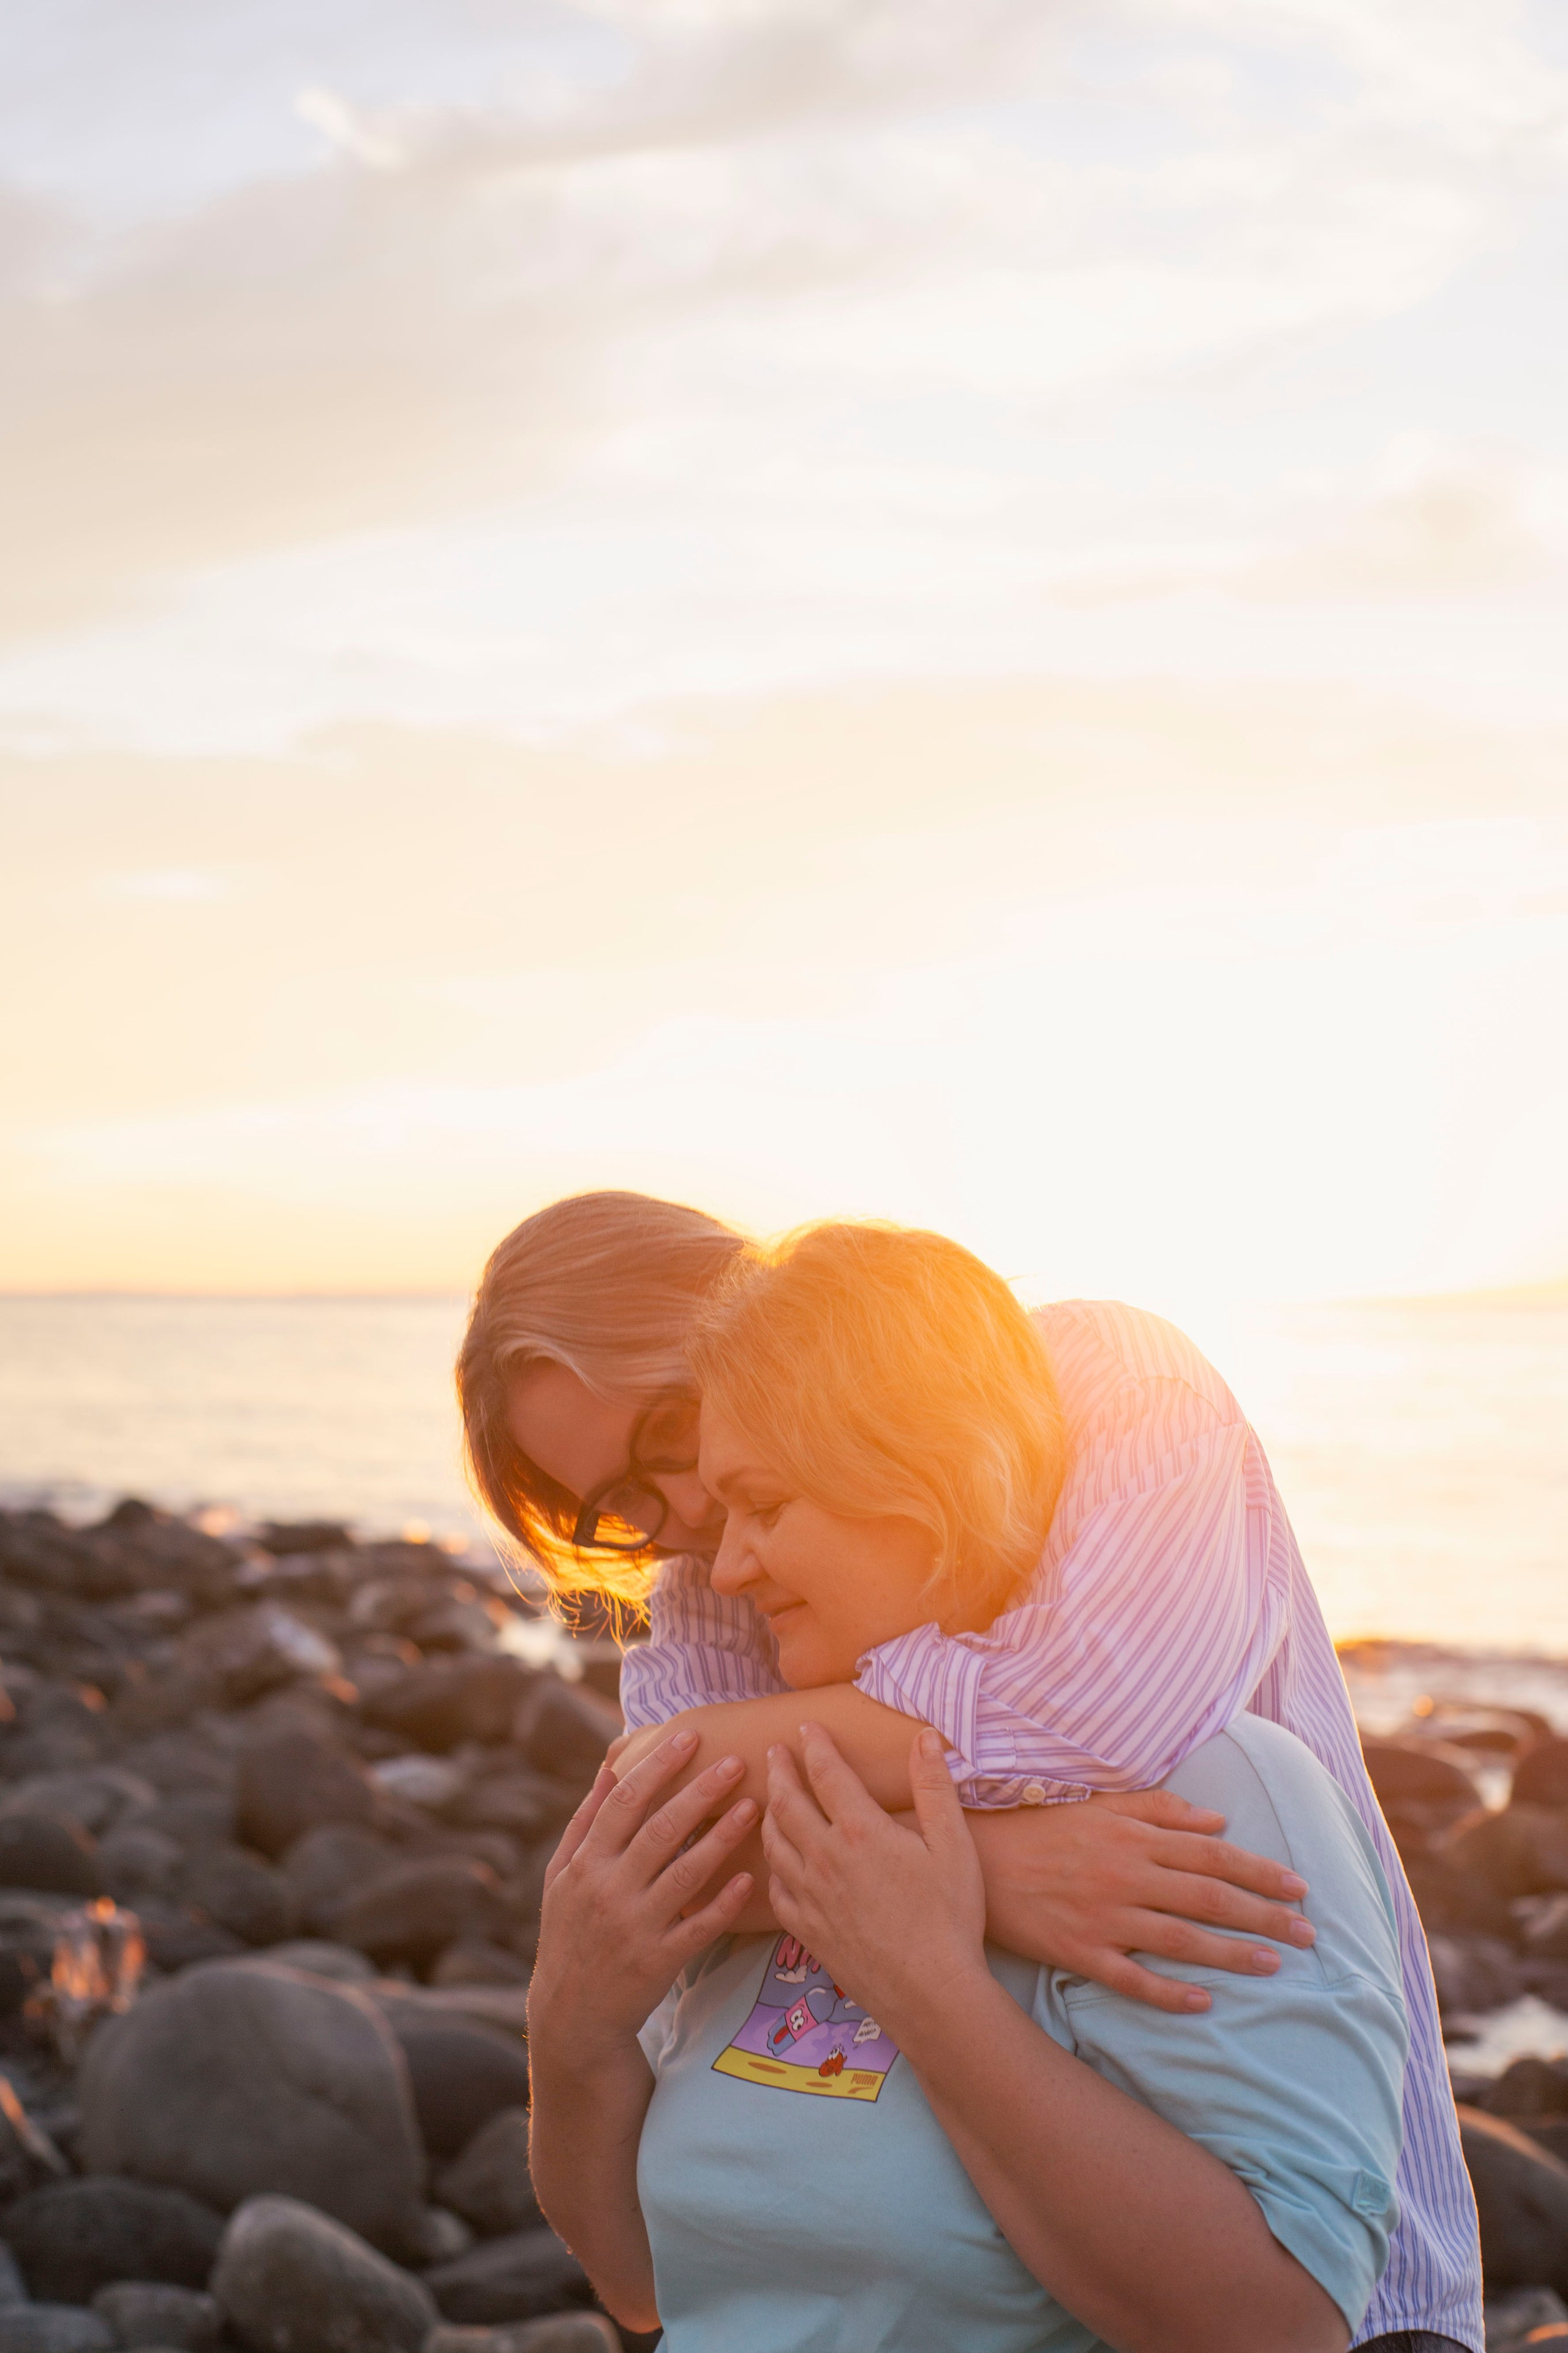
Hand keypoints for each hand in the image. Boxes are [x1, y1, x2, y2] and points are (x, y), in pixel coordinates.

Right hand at [530, 1730, 756, 2066]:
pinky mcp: (660, 1961)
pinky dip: (724, 1903)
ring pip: (685, 1874)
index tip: (689, 1736)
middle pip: (660, 1830)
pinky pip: (699, 1927)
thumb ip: (586, 1822)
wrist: (572, 2016)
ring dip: (721, 1838)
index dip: (657, 1767)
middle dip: (699, 1792)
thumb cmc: (570, 1934)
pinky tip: (750, 1879)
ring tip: (753, 1807)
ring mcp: (635, 1927)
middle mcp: (609, 1891)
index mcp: (585, 1865)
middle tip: (736, 1761)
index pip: (624, 1803)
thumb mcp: (561, 1878)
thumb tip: (609, 1768)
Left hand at [762, 1723, 987, 2037]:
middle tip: (774, 1753)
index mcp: (860, 1831)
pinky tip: (779, 1864)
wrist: (930, 1992)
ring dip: (768, 1814)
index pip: (827, 1773)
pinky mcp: (808, 1931)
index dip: (815, 1745)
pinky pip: (777, 1891)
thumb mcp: (954, 1845)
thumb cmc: (950, 1917)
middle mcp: (825, 1858)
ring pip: (775, 1844)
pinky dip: (772, 1868)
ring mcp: (811, 1897)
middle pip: (788, 1803)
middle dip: (779, 1772)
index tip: (806, 1727)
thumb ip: (935, 1788)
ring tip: (769, 1800)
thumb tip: (924, 1738)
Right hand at [968, 1789, 1315, 2014]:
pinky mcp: (1078, 1951)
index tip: (1299, 1887)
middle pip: (1209, 1896)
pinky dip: (1168, 1993)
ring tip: (1273, 1965)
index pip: (1213, 1854)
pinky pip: (1131, 1978)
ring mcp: (1103, 1916)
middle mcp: (1126, 1874)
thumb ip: (1160, 1809)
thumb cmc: (1040, 1826)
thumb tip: (1217, 1822)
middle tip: (1307, 1933)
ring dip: (1232, 1953)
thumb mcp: (1101, 1804)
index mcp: (1134, 1835)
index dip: (1261, 1871)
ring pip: (1181, 1938)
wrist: (974, 1856)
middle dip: (1265, 1914)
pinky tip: (1203, 2003)